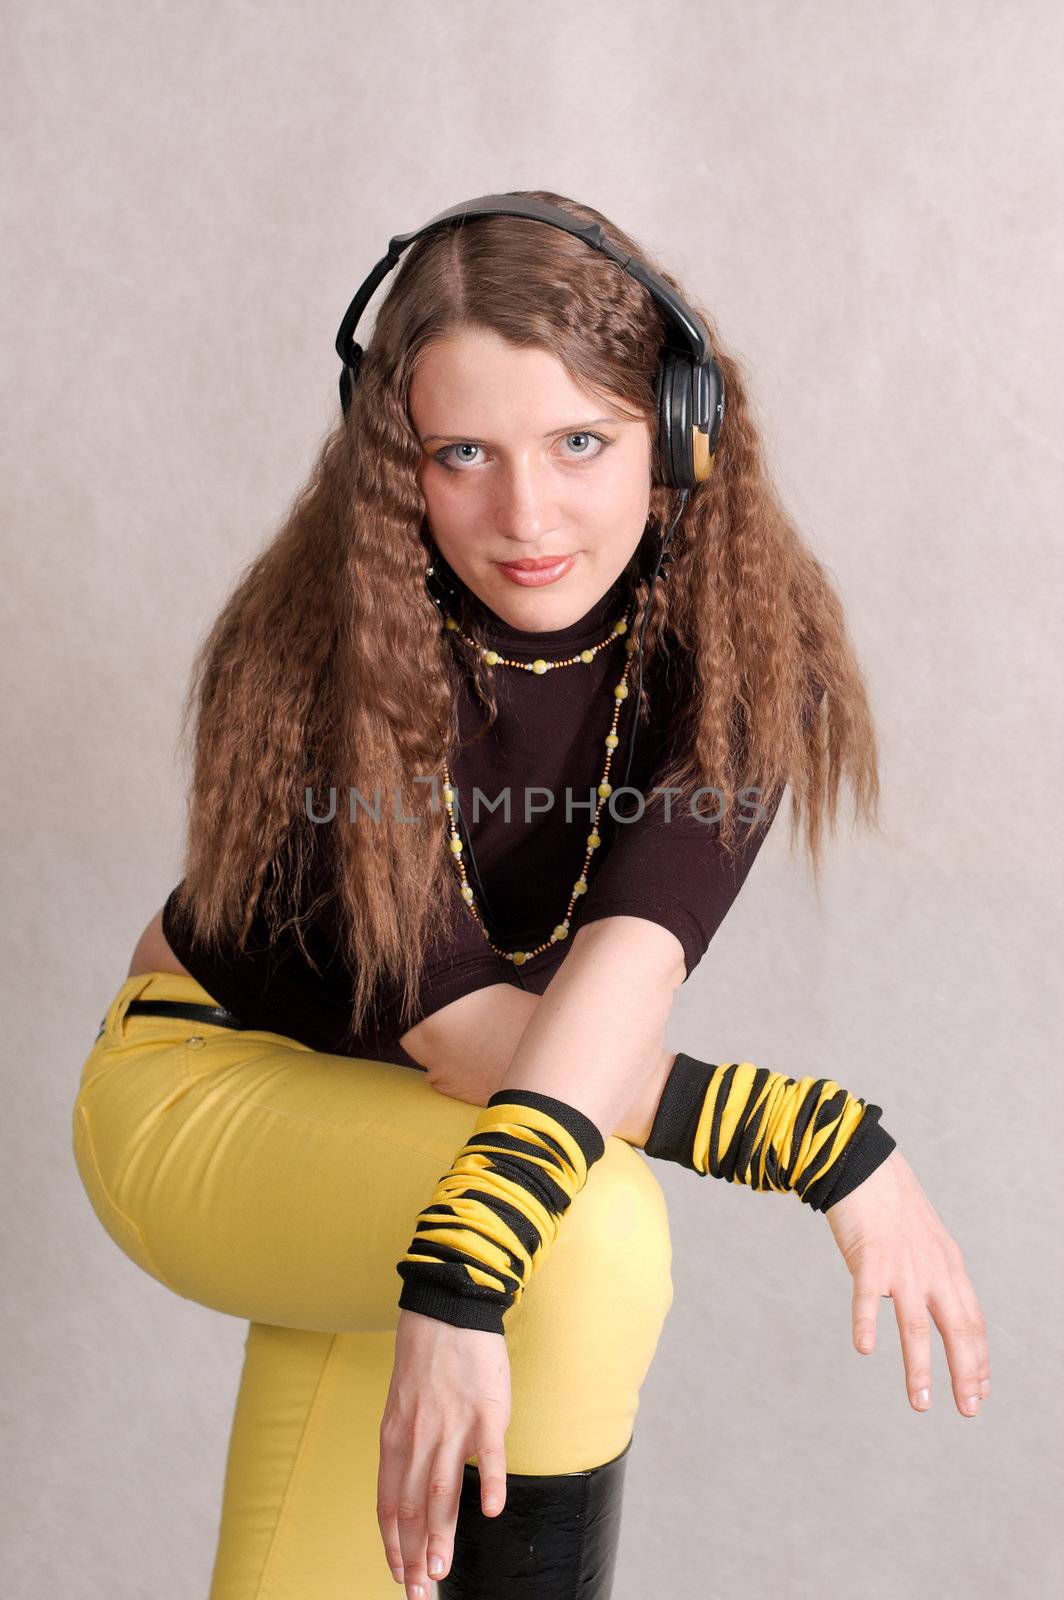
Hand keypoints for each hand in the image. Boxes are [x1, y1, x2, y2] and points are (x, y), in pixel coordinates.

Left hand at [377, 1308, 511, 1594]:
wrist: (448, 1310)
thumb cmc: (427, 1358)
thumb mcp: (401, 1406)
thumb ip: (405, 1447)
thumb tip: (406, 1488)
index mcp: (395, 1438)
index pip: (389, 1503)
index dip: (393, 1544)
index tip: (400, 1576)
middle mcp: (418, 1437)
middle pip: (412, 1507)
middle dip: (414, 1555)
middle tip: (418, 1593)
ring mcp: (452, 1425)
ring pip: (442, 1491)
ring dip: (441, 1536)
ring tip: (440, 1572)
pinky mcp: (486, 1411)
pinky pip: (489, 1454)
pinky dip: (491, 1485)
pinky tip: (492, 1512)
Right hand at [825, 1147, 990, 1416]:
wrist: (865, 1165)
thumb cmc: (889, 1204)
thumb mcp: (924, 1239)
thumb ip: (931, 1271)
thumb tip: (928, 1305)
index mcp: (948, 1265)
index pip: (972, 1320)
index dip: (978, 1358)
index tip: (980, 1390)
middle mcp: (932, 1269)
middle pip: (956, 1329)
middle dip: (965, 1374)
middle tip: (968, 1409)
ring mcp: (902, 1265)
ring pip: (915, 1326)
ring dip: (920, 1369)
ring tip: (922, 1403)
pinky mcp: (870, 1257)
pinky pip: (868, 1296)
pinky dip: (867, 1323)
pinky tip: (864, 1348)